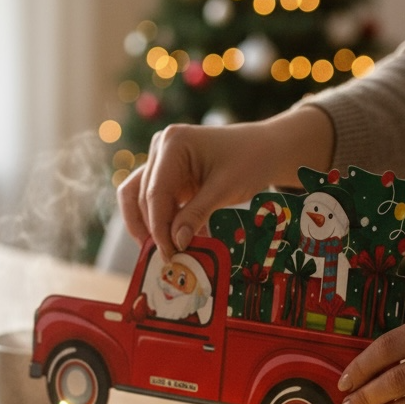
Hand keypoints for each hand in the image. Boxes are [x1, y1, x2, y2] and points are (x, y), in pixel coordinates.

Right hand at [117, 106, 333, 260]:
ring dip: (149, 227)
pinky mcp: (167, 174)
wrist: (265, 148)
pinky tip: (173, 241)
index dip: (158, 228)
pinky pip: (154, 201)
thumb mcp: (225, 189)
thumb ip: (197, 215)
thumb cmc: (250, 160)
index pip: (155, 193)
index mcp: (173, 143)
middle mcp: (161, 148)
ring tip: (162, 252)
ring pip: (139, 199)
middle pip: (142, 197)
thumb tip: (175, 244)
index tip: (168, 255)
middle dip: (153, 230)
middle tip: (167, 259)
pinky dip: (162, 221)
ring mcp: (161, 160)